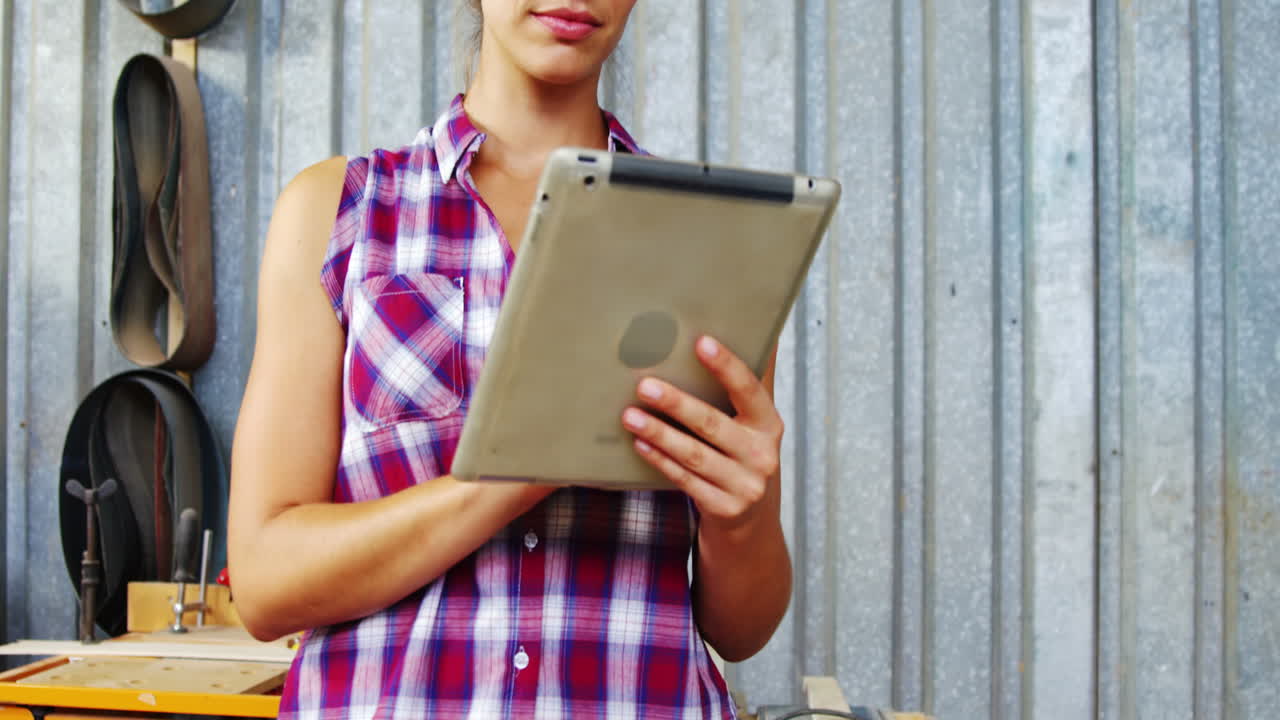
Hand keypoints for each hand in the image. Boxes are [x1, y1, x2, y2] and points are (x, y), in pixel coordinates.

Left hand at [621, 336, 782, 538]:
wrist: (751, 519)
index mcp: (769, 425)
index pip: (748, 390)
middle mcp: (762, 455)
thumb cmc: (742, 456)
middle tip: (644, 385)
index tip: (700, 342)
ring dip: (659, 433)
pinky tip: (640, 443)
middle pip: (712, 424)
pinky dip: (660, 460)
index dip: (726, 366)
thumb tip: (757, 333)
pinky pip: (685, 480)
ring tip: (630, 415)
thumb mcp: (753, 425)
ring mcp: (745, 485)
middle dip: (676, 403)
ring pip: (694, 455)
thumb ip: (746, 386)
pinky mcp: (724, 509)